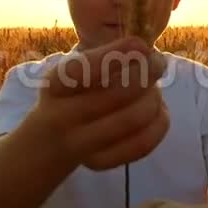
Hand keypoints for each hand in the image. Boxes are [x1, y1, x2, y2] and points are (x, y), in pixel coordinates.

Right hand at [35, 36, 169, 170]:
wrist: (49, 140)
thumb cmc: (73, 94)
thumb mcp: (76, 71)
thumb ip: (105, 58)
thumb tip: (146, 52)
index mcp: (56, 84)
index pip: (84, 69)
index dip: (117, 55)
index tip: (142, 45)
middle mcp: (62, 115)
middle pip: (118, 94)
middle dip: (148, 74)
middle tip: (158, 63)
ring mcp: (80, 144)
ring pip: (134, 118)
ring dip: (154, 98)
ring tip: (154, 89)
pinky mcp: (99, 162)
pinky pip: (143, 143)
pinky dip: (159, 122)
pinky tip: (158, 111)